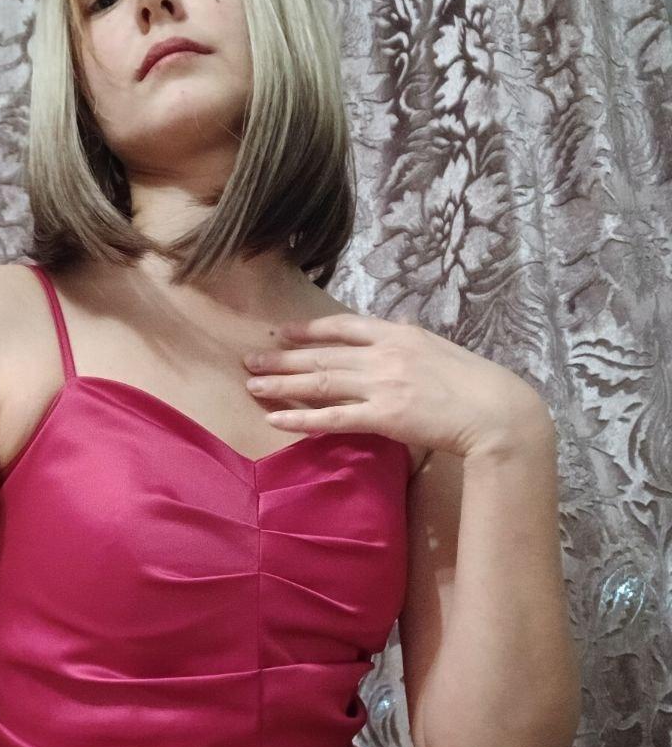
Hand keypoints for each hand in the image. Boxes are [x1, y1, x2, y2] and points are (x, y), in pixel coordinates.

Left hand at [242, 312, 551, 460]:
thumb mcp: (440, 350)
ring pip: (319, 383)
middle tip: (250, 359)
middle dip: (283, 357)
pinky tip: (276, 420)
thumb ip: (411, 342)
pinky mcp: (383, 417)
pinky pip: (332, 418)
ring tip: (252, 385)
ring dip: (281, 384)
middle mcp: (384, 354)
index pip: (343, 326)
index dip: (309, 330)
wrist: (496, 410)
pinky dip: (301, 419)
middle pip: (322, 355)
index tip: (283, 332)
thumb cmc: (475, 384)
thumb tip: (398, 331)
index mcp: (399, 334)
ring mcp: (381, 384)